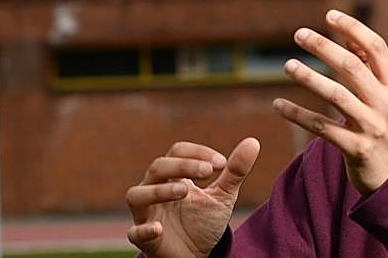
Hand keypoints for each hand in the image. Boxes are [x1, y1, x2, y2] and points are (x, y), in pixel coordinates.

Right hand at [126, 137, 259, 257]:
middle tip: (207, 172)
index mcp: (174, 176)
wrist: (195, 256)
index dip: (197, 152)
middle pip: (158, 167)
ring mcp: (147, 214)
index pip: (177, 151)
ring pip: (137, 194)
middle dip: (182, 166)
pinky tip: (158, 229)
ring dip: (159, 190)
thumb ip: (235, 171)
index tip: (221, 164)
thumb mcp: (223, 196)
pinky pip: (134, 231)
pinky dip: (143, 229)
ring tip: (184, 191)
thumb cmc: (204, 222)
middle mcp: (155, 189)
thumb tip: (253, 142)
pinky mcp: (145, 239)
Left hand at [273, 9, 387, 195]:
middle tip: (299, 34)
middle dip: (324, 47)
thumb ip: (371, 70)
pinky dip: (298, 114)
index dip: (353, 28)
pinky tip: (278, 104)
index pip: (376, 48)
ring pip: (336, 95)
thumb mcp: (387, 97)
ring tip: (287, 65)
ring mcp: (372, 127)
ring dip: (309, 77)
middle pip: (352, 67)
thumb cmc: (385, 128)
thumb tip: (349, 36)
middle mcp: (386, 103)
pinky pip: (321, 127)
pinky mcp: (355, 148)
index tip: (329, 15)